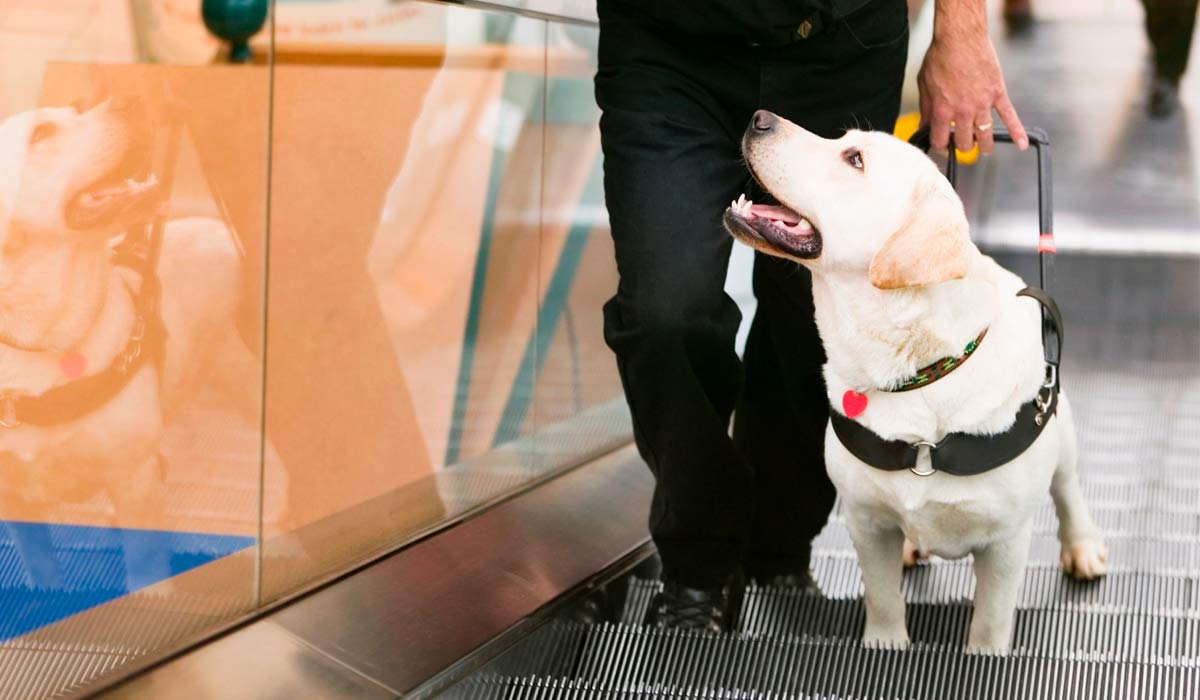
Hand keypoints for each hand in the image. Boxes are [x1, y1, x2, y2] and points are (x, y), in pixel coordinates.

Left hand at [918, 4, 1027, 153]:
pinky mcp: (998, 93)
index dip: (940, 144)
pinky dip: (1017, 131)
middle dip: (962, 145)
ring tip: (983, 148)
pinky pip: (1009, 116)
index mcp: (943, 110)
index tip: (942, 143)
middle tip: (962, 142)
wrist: (961, 38)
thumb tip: (924, 127)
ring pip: (985, 135)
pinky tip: (1022, 144)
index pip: (941, 141)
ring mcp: (983, 103)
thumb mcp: (924, 85)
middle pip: (965, 142)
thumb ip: (926, 109)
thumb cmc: (940, 58)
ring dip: (983, 144)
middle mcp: (963, 111)